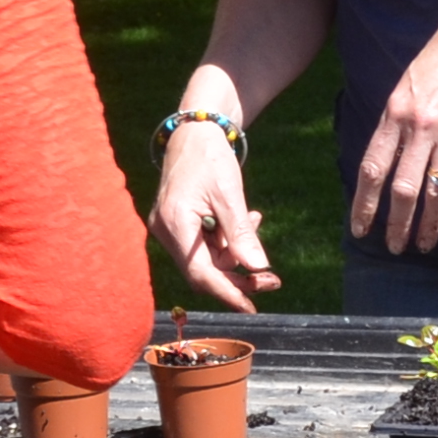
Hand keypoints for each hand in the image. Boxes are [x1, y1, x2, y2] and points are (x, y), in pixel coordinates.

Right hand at [152, 121, 280, 310]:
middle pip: (203, 271)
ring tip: (255, 221)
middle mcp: (164, 231)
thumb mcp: (230, 194)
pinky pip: (203, 245)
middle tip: (272, 277)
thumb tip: (258, 268)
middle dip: (238, 274)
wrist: (194, 131)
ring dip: (234, 252)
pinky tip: (245, 220)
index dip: (227, 292)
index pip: (199, 273)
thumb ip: (241, 234)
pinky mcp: (175, 224)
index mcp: (174, 223)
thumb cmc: (210, 156)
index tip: (252, 306)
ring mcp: (168, 228)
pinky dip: (225, 240)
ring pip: (205, 259)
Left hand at [354, 0, 437, 256]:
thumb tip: (384, 161)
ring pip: (437, 190)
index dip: (364, 203)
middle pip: (404, 188)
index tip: (360, 229)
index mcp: (394, 113)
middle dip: (397, 224)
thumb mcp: (406, 85)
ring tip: (425, 245)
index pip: (373, 168)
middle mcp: (420, 126)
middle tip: (395, 248)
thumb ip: (395, 123)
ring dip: (429, 223)